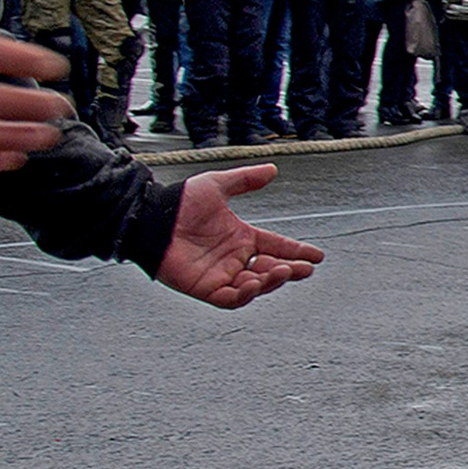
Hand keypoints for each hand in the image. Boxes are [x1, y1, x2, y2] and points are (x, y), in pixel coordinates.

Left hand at [154, 164, 322, 307]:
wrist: (150, 218)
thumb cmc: (178, 203)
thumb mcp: (216, 185)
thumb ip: (245, 179)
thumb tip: (272, 170)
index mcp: (241, 236)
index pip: (276, 246)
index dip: (297, 251)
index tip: (316, 255)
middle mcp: (234, 257)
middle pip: (271, 269)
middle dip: (291, 270)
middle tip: (304, 268)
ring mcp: (220, 274)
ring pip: (255, 285)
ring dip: (272, 281)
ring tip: (283, 271)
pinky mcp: (205, 288)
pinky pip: (230, 298)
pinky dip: (246, 294)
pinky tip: (255, 283)